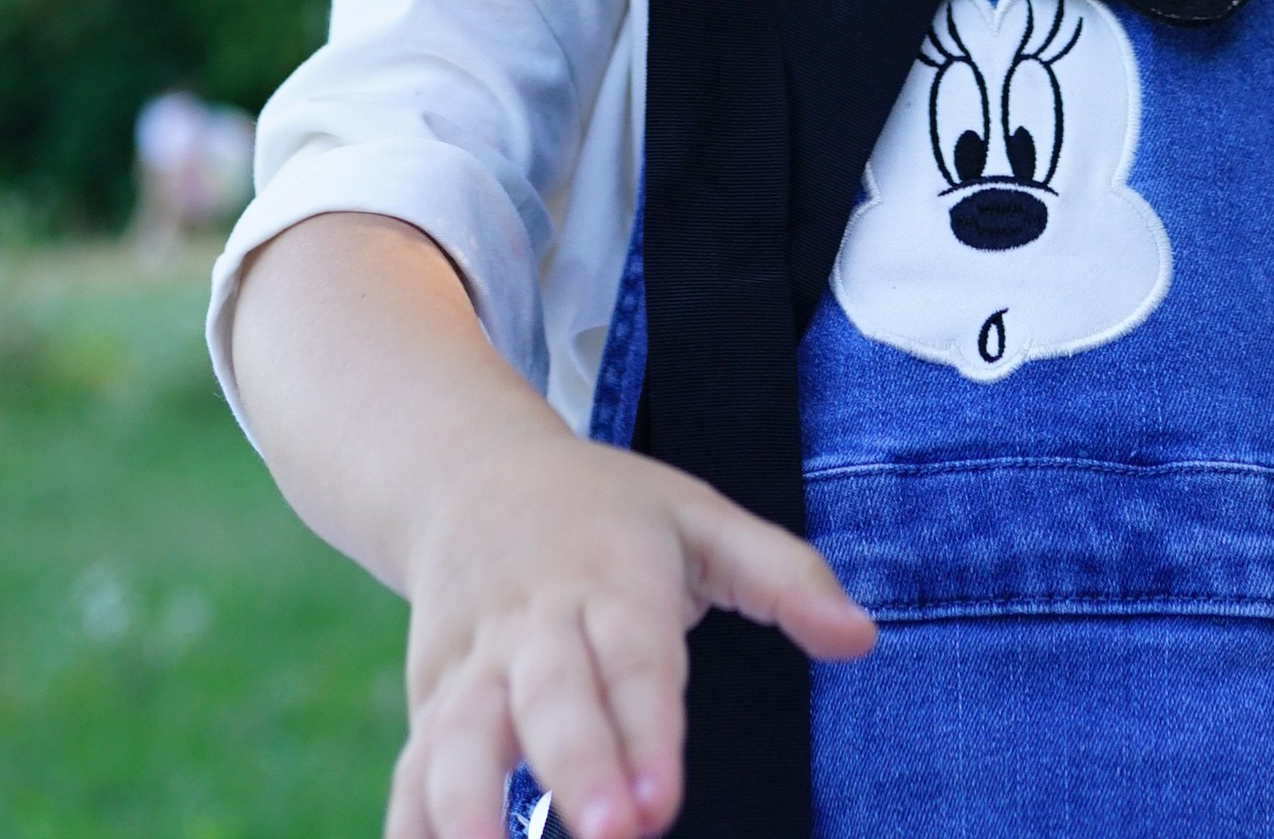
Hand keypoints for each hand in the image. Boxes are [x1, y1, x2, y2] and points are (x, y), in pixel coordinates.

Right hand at [388, 419, 872, 838]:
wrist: (467, 470)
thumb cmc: (606, 510)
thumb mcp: (699, 516)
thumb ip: (783, 574)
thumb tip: (862, 637)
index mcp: (611, 579)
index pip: (634, 659)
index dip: (647, 730)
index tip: (663, 802)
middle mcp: (536, 624)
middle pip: (549, 700)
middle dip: (576, 770)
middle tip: (614, 835)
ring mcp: (472, 665)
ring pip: (460, 737)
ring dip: (471, 808)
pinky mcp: (429, 701)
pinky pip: (412, 770)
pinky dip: (413, 825)